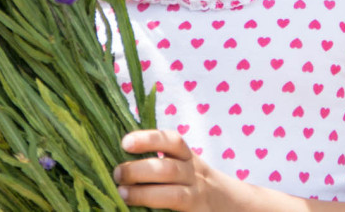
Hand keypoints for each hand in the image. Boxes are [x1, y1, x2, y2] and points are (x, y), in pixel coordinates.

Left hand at [114, 129, 235, 210]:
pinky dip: (156, 209)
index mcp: (187, 157)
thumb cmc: (190, 182)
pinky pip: (177, 211)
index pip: (172, 141)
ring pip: (173, 195)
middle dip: (139, 170)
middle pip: (168, 169)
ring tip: (122, 194)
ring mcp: (196, 197)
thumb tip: (117, 156)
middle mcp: (193, 174)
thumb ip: (158, 160)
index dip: (149, 140)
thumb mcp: (182, 164)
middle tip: (117, 173)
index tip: (125, 143)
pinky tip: (137, 211)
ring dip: (144, 194)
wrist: (227, 204)